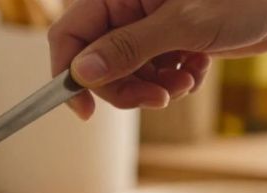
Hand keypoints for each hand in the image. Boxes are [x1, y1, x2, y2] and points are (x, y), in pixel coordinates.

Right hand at [48, 0, 266, 118]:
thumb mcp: (184, 23)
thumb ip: (129, 47)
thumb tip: (82, 72)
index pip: (70, 34)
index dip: (69, 73)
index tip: (85, 108)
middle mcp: (129, 7)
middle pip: (98, 62)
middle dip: (125, 88)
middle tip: (157, 100)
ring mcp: (151, 26)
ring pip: (126, 74)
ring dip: (151, 88)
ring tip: (184, 83)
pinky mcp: (172, 41)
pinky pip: (152, 74)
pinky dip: (172, 81)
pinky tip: (196, 71)